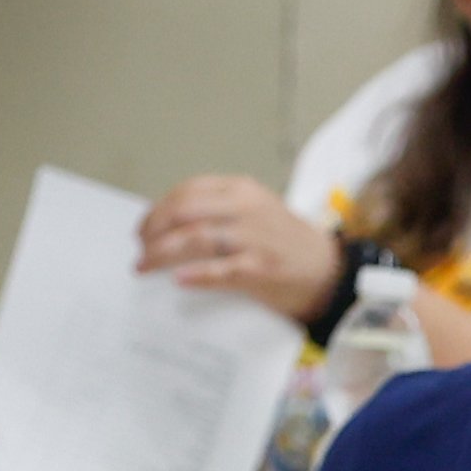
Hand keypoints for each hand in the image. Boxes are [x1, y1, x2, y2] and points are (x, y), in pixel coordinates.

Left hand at [137, 175, 345, 321]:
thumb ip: (220, 212)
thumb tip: (170, 226)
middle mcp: (247, 209)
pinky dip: (197, 274)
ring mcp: (255, 239)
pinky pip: (221, 270)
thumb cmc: (287, 244)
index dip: (158, 210)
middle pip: (184, 211)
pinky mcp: (263, 269)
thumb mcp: (256, 212)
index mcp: (242, 191)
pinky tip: (179, 280)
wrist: (331, 271)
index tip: (143, 229)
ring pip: (195, 238)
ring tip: (146, 265)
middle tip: (140, 249)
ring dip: (162, 253)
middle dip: (154, 230)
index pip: (188, 192)